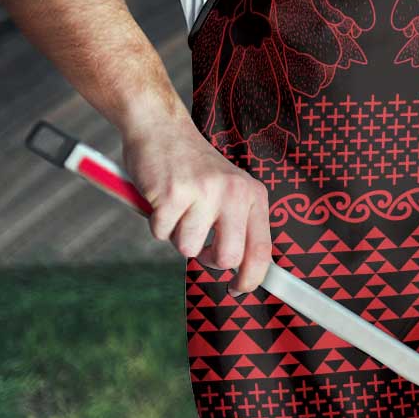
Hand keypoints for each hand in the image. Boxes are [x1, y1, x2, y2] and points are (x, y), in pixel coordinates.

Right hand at [122, 117, 271, 294]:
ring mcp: (204, 192)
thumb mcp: (229, 190)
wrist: (161, 127)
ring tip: (178, 206)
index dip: (252, 278)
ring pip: (188, 249)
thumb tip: (243, 271)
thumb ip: (238, 224)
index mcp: (253, 194)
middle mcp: (234, 192)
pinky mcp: (173, 193)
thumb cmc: (192, 167)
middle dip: (208, 260)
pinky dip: (156, 222)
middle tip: (199, 244)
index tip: (238, 289)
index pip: (262, 249)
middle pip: (228, 258)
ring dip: (177, 235)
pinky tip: (161, 198)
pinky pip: (161, 233)